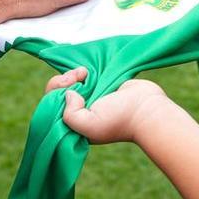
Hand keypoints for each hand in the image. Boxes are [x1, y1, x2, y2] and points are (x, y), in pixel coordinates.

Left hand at [45, 66, 172, 144]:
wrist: (147, 108)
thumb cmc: (120, 119)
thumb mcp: (90, 125)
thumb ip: (70, 115)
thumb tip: (68, 94)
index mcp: (76, 126)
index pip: (52, 109)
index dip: (54, 95)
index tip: (69, 89)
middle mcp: (81, 113)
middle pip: (58, 94)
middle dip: (62, 82)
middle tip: (76, 77)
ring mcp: (90, 99)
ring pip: (69, 84)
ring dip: (72, 75)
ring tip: (83, 73)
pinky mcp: (100, 87)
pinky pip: (82, 78)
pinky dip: (80, 72)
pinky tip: (86, 71)